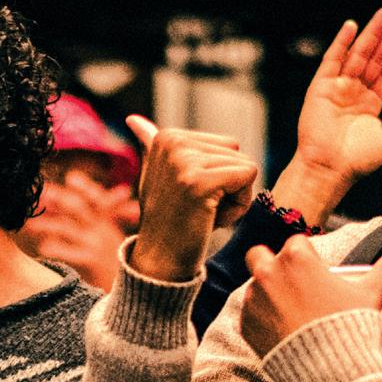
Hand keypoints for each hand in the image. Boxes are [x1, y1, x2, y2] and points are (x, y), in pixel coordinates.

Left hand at [24, 171, 141, 290]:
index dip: (86, 186)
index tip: (71, 177)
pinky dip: (56, 249)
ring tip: (29, 225)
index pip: (97, 199)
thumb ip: (104, 226)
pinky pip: (71, 252)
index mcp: (106, 225)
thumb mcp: (112, 242)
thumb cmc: (118, 269)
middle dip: (58, 199)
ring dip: (47, 224)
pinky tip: (42, 249)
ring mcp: (97, 245)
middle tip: (39, 194)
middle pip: (78, 208)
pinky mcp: (92, 262)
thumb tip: (98, 212)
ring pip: (68, 228)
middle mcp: (102, 231)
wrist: (136, 292)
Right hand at [121, 114, 258, 281]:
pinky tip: (211, 219)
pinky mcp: (199, 180)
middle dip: (229, 185)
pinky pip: (248, 178)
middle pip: (238, 152)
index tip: (192, 195)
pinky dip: (239, 205)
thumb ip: (151, 145)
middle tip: (199, 208)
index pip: (227, 144)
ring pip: (245, 166)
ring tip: (203, 214)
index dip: (219, 175)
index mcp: (167, 136)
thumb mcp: (157, 177)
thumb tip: (133, 119)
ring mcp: (184, 161)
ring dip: (234, 198)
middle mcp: (173, 141)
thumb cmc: (166, 221)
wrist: (159, 262)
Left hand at [237, 236, 381, 356]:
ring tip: (296, 318)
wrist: (331, 372)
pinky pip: (248, 315)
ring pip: (254, 287)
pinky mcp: (245, 326)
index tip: (318, 278)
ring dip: (269, 295)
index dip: (308, 260)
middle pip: (262, 256)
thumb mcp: (373, 291)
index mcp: (296, 256)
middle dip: (276, 267)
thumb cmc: (353, 326)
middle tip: (298, 290)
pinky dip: (262, 321)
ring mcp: (253, 300)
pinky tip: (285, 334)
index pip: (296, 243)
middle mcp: (268, 273)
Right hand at [277, 10, 381, 218]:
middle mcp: (355, 92)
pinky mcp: (321, 87)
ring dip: (370, 34)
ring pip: (357, 54)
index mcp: (371, 102)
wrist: (329, 171)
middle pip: (375, 58)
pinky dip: (340, 43)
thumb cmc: (358, 161)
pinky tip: (351, 26)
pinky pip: (332, 60)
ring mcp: (337, 87)